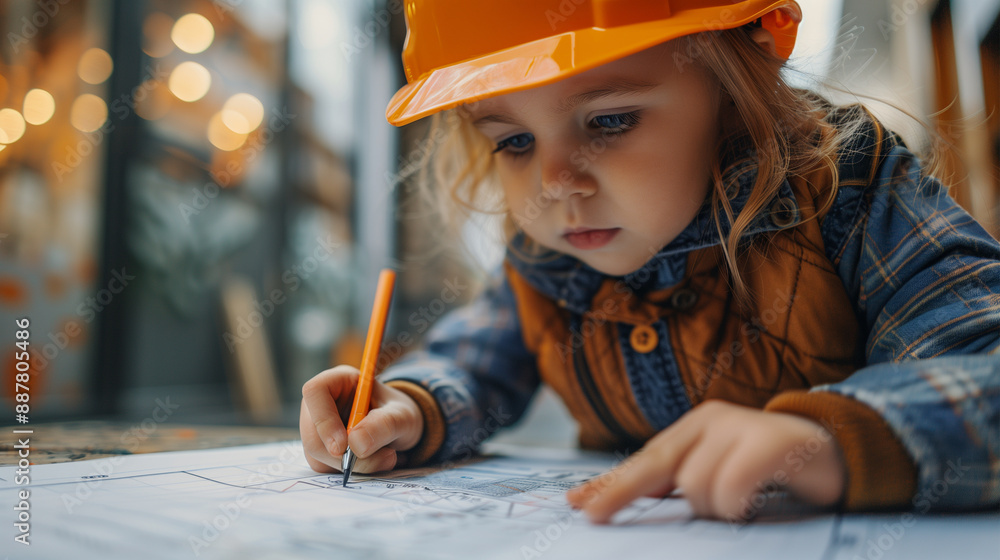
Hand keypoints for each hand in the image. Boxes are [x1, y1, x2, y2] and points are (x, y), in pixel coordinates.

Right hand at [300, 365, 423, 473]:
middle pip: (313, 434)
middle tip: (383, 458)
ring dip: (354, 466)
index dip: (324, 421)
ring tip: (387, 457)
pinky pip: (327, 469)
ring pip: (318, 457)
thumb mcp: (402, 415)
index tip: (342, 447)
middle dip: (344, 456)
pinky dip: (352, 472)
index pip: (315, 393)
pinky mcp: (322, 452)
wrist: (402, 430)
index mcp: (337, 381)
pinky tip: (374, 462)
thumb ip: (384, 425)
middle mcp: (321, 404)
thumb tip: (355, 445)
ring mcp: (318, 430)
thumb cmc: (399, 414)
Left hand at [565, 400, 845, 522]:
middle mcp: (711, 420)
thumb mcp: (718, 474)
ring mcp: (740, 427)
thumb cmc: (769, 470)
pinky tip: (754, 503)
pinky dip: (737, 506)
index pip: (644, 461)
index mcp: (695, 428)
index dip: (611, 484)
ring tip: (743, 503)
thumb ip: (677, 484)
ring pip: (695, 486)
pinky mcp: (768, 442)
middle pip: (656, 466)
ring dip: (714, 508)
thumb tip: (615, 503)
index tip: (578, 505)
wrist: (836, 454)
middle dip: (623, 494)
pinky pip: (730, 489)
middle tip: (595, 517)